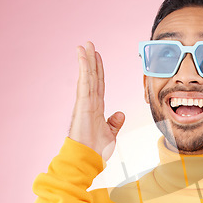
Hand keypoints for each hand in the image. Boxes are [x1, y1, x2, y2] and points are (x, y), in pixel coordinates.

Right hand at [69, 41, 124, 160]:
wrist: (88, 159)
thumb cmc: (96, 150)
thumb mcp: (111, 134)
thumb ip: (115, 123)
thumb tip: (120, 113)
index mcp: (96, 108)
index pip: (99, 85)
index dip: (99, 70)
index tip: (97, 57)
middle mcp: (89, 103)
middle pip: (92, 77)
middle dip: (91, 60)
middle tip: (89, 44)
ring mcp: (85, 102)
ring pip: (87, 77)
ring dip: (86, 60)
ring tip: (84, 45)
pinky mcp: (82, 104)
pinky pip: (84, 82)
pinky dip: (84, 68)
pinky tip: (83, 56)